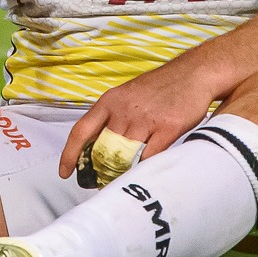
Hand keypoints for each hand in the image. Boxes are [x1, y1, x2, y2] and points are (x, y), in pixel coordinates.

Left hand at [58, 60, 218, 180]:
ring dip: (122, 173)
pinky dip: (144, 169)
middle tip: (100, 183)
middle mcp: (124, 111)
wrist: (193, 73)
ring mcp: (146, 120)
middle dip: (99, 170)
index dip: (69, 154)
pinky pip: (150, 158)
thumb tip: (98, 146)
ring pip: (125, 157)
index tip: (64, 172)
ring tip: (123, 182)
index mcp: (110, 101)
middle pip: (103, 149)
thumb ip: (113, 117)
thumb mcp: (128, 95)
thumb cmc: (160, 87)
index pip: (81, 130)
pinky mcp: (168, 128)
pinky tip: (145, 173)